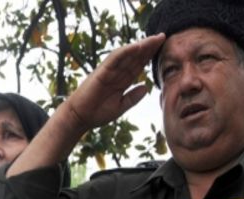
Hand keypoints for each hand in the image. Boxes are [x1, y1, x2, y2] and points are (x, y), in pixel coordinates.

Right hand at [7, 34, 165, 177]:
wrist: (80, 117)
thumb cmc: (97, 113)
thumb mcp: (120, 106)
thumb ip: (132, 97)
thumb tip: (146, 86)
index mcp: (121, 81)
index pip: (138, 65)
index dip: (149, 57)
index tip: (162, 49)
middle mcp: (116, 73)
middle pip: (135, 57)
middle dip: (149, 47)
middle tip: (163, 36)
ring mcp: (109, 71)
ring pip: (127, 55)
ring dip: (140, 46)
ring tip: (154, 38)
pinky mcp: (102, 71)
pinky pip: (115, 59)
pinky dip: (126, 52)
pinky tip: (137, 46)